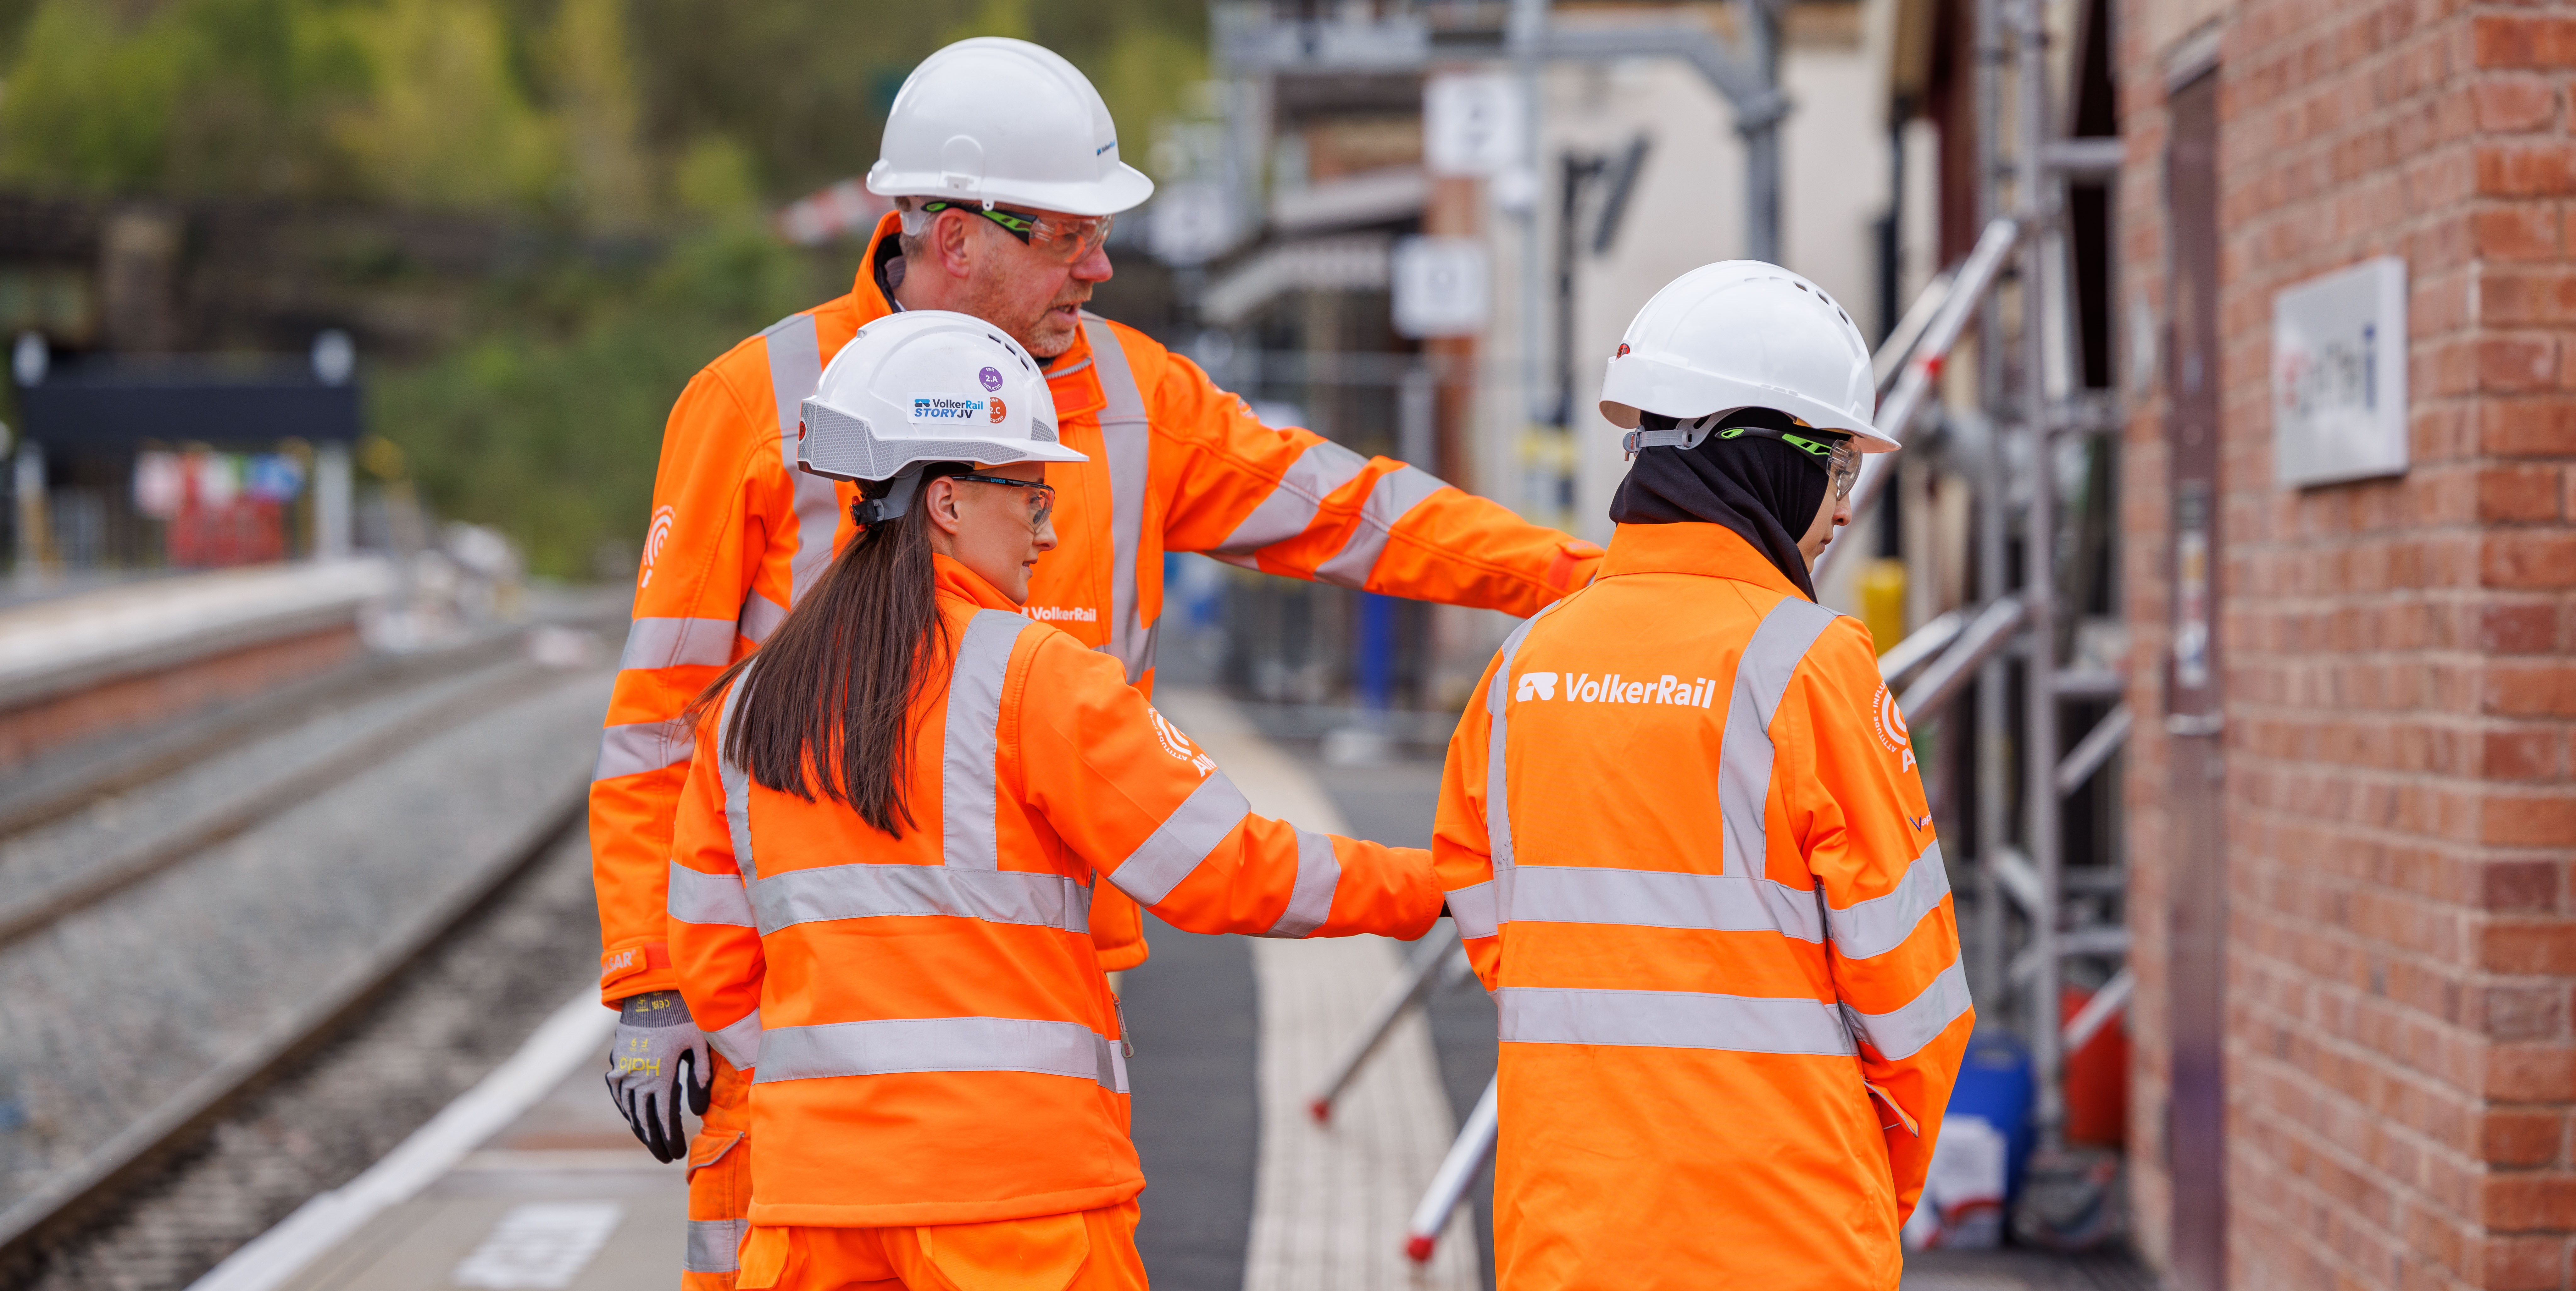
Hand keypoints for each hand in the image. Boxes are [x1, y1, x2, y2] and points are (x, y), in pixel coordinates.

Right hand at [603, 989, 713, 1161]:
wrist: (652, 992)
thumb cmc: (683, 1017)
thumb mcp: (700, 1044)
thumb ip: (700, 1079)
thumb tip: (697, 1112)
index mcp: (660, 1076)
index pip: (664, 1119)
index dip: (670, 1139)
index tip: (677, 1154)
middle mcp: (637, 1077)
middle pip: (644, 1120)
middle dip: (655, 1142)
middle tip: (666, 1158)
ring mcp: (623, 1070)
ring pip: (629, 1110)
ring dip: (640, 1129)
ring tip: (652, 1143)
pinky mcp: (616, 1062)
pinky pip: (618, 1094)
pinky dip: (627, 1110)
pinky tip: (635, 1118)